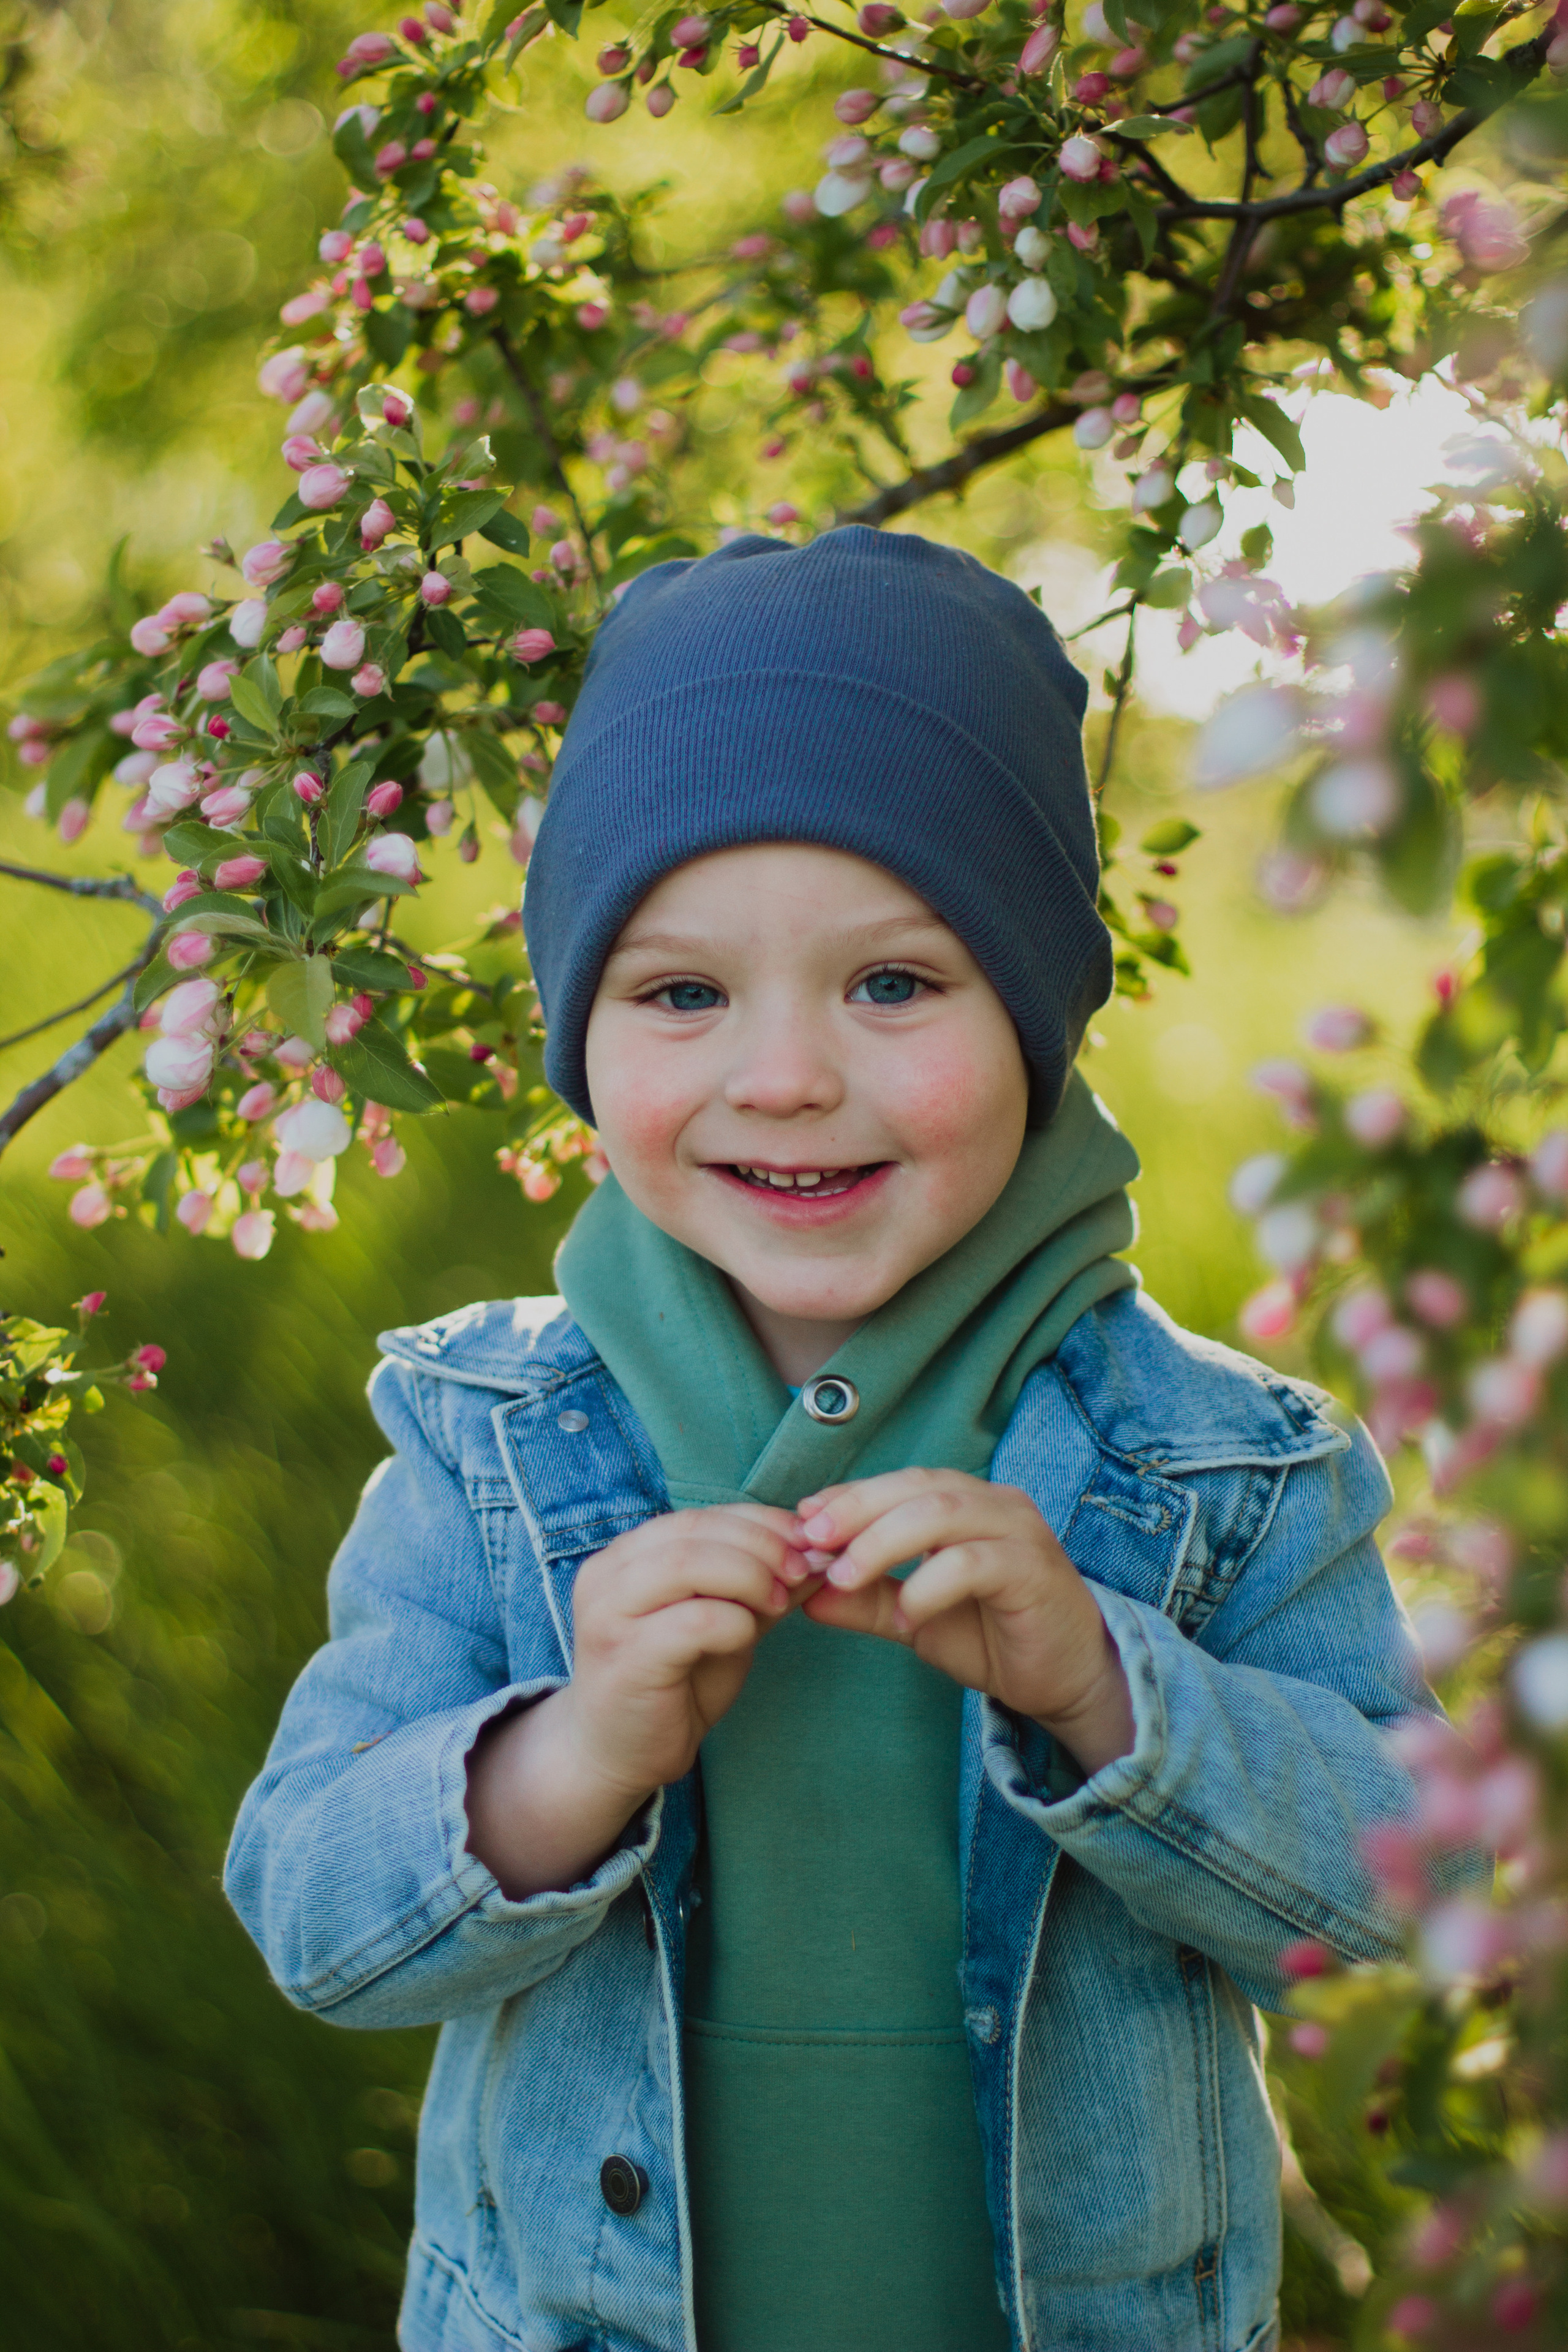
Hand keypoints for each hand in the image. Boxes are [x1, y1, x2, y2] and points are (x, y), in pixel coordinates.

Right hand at [465, 1503, 811, 1897]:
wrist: (619, 1753)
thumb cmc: (674, 1683)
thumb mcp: (723, 1623)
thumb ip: (758, 1587)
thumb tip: (818, 1554)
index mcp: (627, 1556)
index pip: (699, 1516)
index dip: (759, 1520)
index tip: (806, 1540)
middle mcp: (607, 1574)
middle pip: (693, 1529)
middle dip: (761, 1543)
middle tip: (804, 1568)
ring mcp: (609, 1614)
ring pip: (686, 1563)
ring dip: (749, 1574)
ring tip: (780, 1599)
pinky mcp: (624, 1657)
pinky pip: (691, 1621)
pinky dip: (733, 1621)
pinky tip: (748, 1637)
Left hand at [795, 1469, 1135, 1775]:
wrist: (1066, 1680)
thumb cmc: (993, 1638)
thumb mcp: (915, 1617)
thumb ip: (866, 1601)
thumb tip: (806, 1593)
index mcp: (966, 1503)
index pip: (899, 1484)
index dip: (848, 1497)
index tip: (801, 1522)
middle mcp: (995, 1504)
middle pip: (917, 1487)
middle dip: (857, 1510)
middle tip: (812, 1541)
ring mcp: (1019, 1532)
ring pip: (942, 1513)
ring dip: (883, 1542)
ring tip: (844, 1576)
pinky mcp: (1034, 1570)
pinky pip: (973, 1563)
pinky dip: (929, 1585)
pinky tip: (905, 1616)